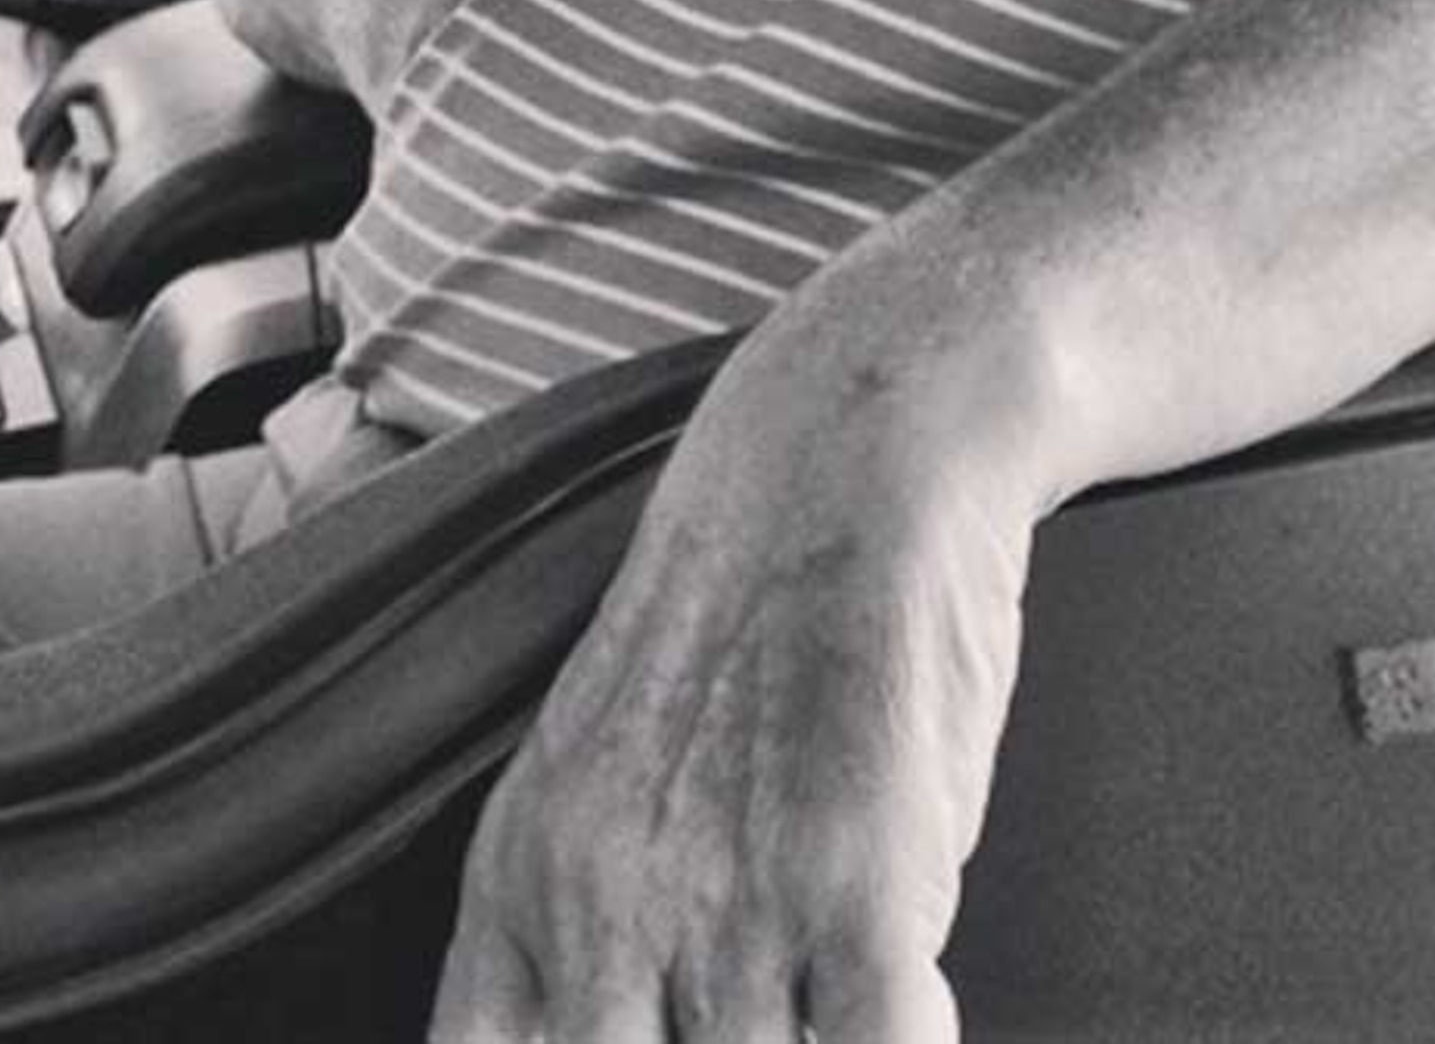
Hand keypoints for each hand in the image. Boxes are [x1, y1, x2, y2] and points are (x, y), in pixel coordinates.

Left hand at [428, 270, 1037, 1041]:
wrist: (848, 449)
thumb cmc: (746, 605)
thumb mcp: (597, 770)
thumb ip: (579, 936)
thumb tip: (618, 1033)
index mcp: (521, 884)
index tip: (649, 1034)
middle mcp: (601, 907)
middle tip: (762, 1013)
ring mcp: (727, 901)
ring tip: (835, 1000)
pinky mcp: (857, 878)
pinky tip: (913, 1004)